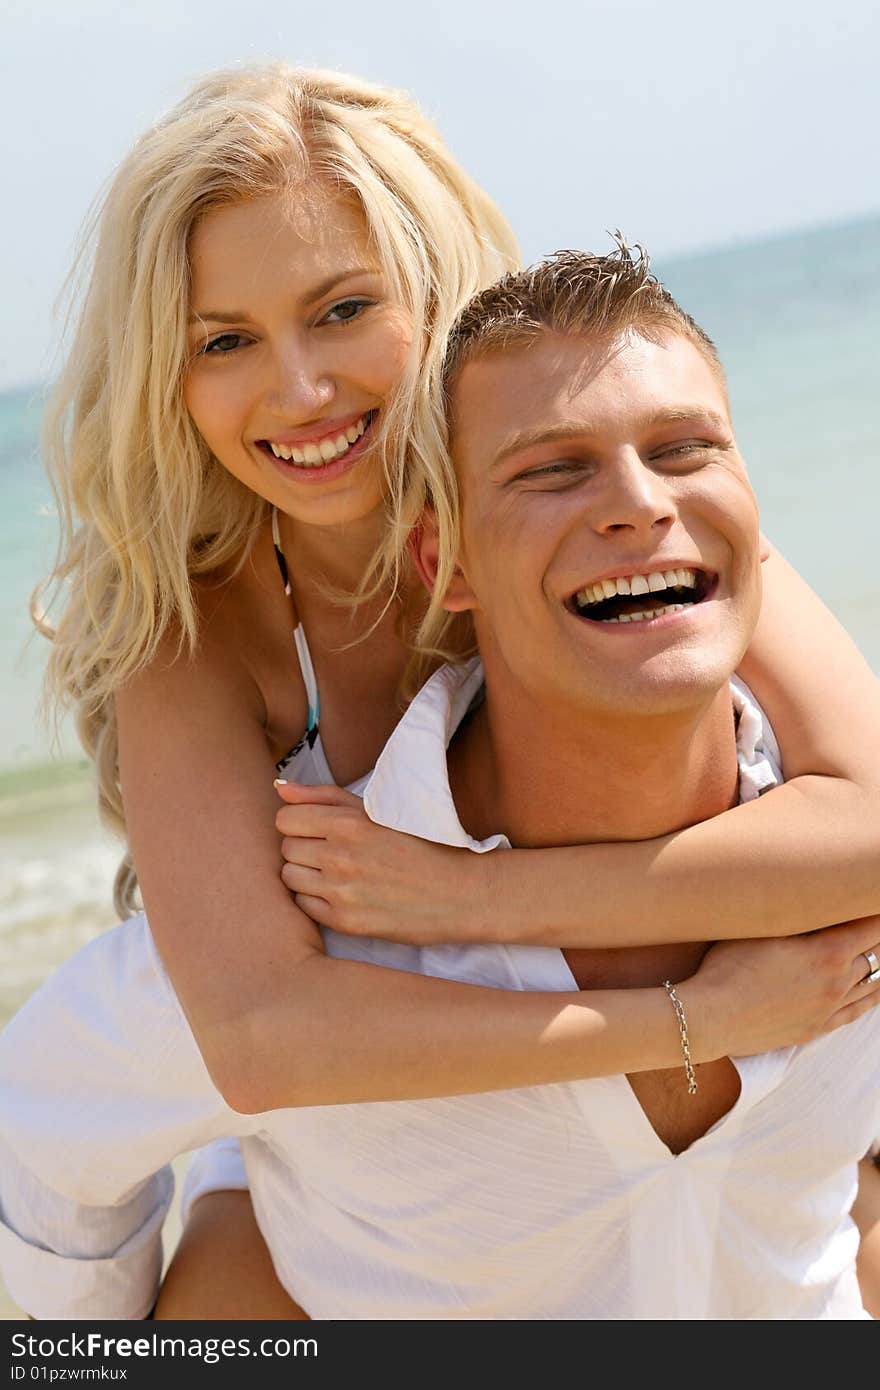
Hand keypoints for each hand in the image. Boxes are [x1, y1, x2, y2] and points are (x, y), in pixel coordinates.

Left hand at [275, 781, 487, 940]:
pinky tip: (343, 892)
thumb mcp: (376, 810)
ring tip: (336, 871)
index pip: (285, 819)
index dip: (299, 822)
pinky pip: (304, 905)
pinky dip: (316, 898)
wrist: (461, 892)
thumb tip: (278, 787)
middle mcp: (340, 858)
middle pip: (286, 848)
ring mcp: (341, 893)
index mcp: (348, 825)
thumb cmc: (421, 844)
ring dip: (306, 873)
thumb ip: (324, 796)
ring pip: (289, 877)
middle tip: (333, 850)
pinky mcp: (345, 922)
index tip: (319, 828)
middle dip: (304, 847)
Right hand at [683, 916, 879, 1060]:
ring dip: (877, 964)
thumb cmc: (729, 967)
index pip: (871, 927)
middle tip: (869, 923)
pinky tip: (873, 989)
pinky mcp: (816, 1028)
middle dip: (875, 935)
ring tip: (875, 949)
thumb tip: (816, 899)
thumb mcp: (762, 928)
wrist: (712, 1017)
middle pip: (875, 953)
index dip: (874, 911)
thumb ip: (796, 915)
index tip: (868, 897)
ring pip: (872, 984)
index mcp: (828, 953)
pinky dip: (870, 997)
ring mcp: (828, 1009)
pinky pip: (857, 1012)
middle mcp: (837, 982)